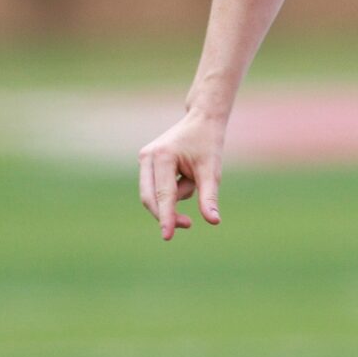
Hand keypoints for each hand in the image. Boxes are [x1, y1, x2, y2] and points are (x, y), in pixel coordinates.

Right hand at [139, 112, 225, 240]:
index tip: (167, 236)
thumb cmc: (209, 144)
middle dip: (168, 214)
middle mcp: (147, 157)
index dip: (166, 217)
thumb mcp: (212, 171)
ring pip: (152, 195)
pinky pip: (155, 188)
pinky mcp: (145, 162)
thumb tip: (213, 221)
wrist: (202, 120)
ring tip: (193, 178)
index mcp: (162, 156)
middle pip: (151, 198)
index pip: (164, 195)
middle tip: (189, 224)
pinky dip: (171, 190)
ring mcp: (143, 159)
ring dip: (173, 197)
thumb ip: (209, 196)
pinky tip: (185, 175)